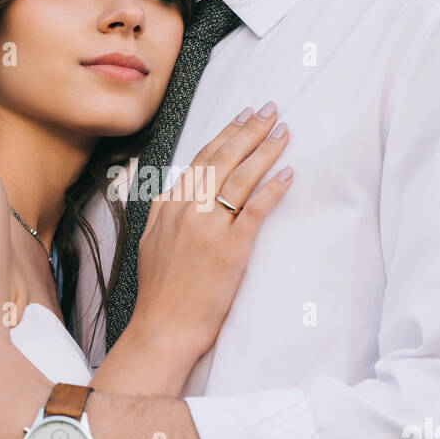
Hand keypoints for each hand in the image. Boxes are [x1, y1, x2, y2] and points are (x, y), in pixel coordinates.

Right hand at [131, 103, 292, 358]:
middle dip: (248, 130)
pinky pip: (255, 209)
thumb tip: (178, 193)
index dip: (224, 135)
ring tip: (283, 131)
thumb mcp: (151, 244)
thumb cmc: (160, 294)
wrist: (162, 329)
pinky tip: (288, 172)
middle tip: (270, 109)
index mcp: (167, 207)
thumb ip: (165, 215)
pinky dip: (272, 188)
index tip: (242, 116)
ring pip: (239, 177)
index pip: (201, 160)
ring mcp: (207, 228)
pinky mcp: (229, 249)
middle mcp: (186, 211)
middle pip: (222, 159)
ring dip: (264, 150)